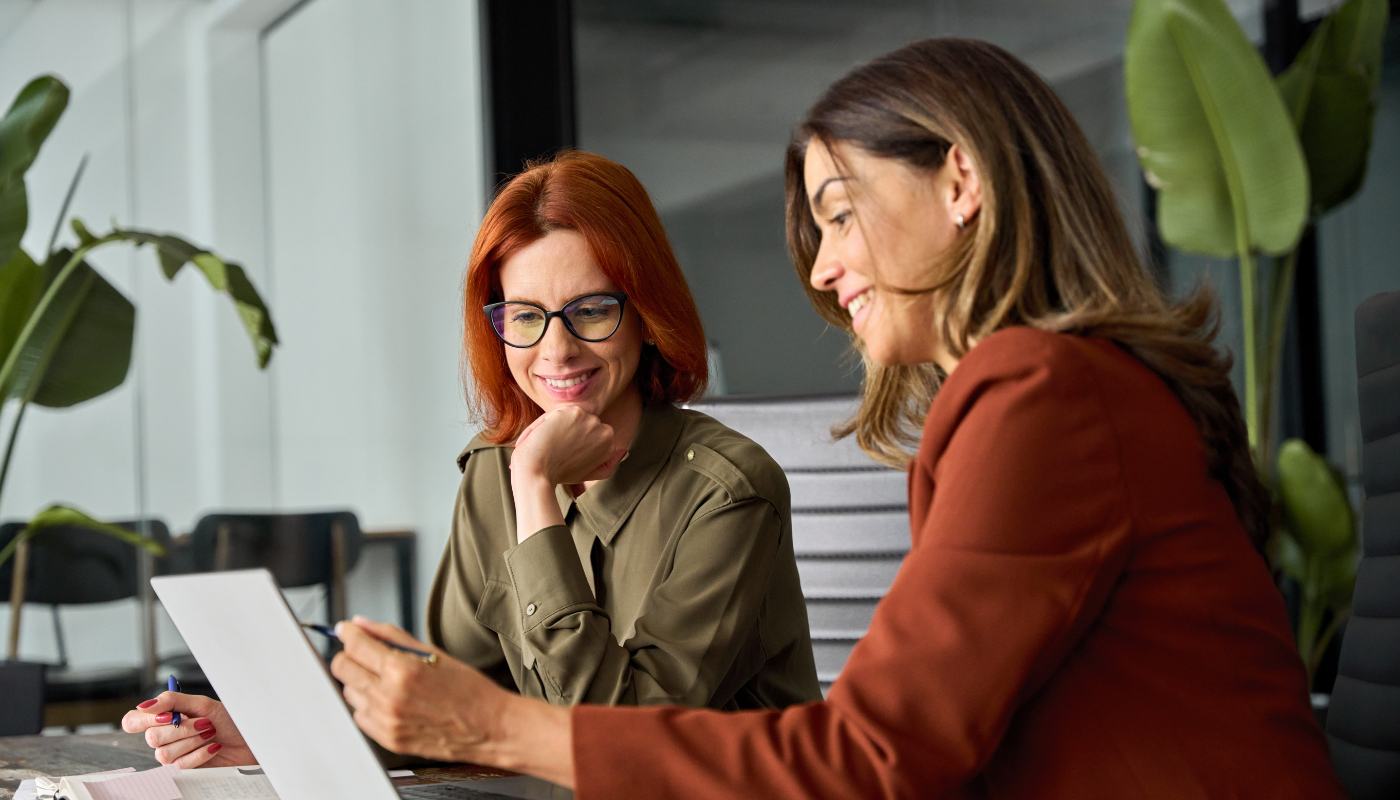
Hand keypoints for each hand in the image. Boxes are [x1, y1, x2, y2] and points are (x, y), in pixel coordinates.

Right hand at [121, 691, 256, 767]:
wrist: (248, 740)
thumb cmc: (228, 720)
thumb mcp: (202, 704)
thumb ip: (172, 701)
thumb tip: (145, 704)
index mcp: (165, 717)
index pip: (133, 721)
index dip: (144, 719)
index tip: (167, 716)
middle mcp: (165, 736)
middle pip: (151, 737)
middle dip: (181, 729)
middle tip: (204, 722)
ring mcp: (173, 753)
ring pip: (163, 753)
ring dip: (192, 740)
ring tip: (210, 733)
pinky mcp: (184, 768)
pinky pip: (181, 764)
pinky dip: (200, 753)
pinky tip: (213, 746)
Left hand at [330, 617, 572, 786]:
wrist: (489, 728)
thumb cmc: (469, 690)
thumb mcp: (434, 652)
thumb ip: (392, 636)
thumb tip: (361, 624)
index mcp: (402, 671)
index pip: (354, 644)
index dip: (348, 633)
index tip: (347, 630)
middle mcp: (388, 697)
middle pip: (342, 668)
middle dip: (350, 655)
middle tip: (366, 653)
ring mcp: (385, 721)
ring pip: (348, 692)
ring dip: (360, 681)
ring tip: (387, 679)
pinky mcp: (387, 739)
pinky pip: (360, 716)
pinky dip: (368, 705)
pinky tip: (391, 700)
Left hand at [511, 406, 626, 487]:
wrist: (537, 472)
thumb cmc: (558, 474)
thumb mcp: (587, 473)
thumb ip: (606, 465)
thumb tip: (623, 452)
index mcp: (609, 444)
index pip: (591, 433)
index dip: (575, 442)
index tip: (565, 455)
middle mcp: (605, 431)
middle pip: (582, 423)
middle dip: (568, 432)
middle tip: (557, 450)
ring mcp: (590, 420)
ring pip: (569, 416)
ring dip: (558, 426)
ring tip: (550, 444)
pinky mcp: (574, 412)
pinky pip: (558, 412)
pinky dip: (547, 422)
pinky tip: (545, 436)